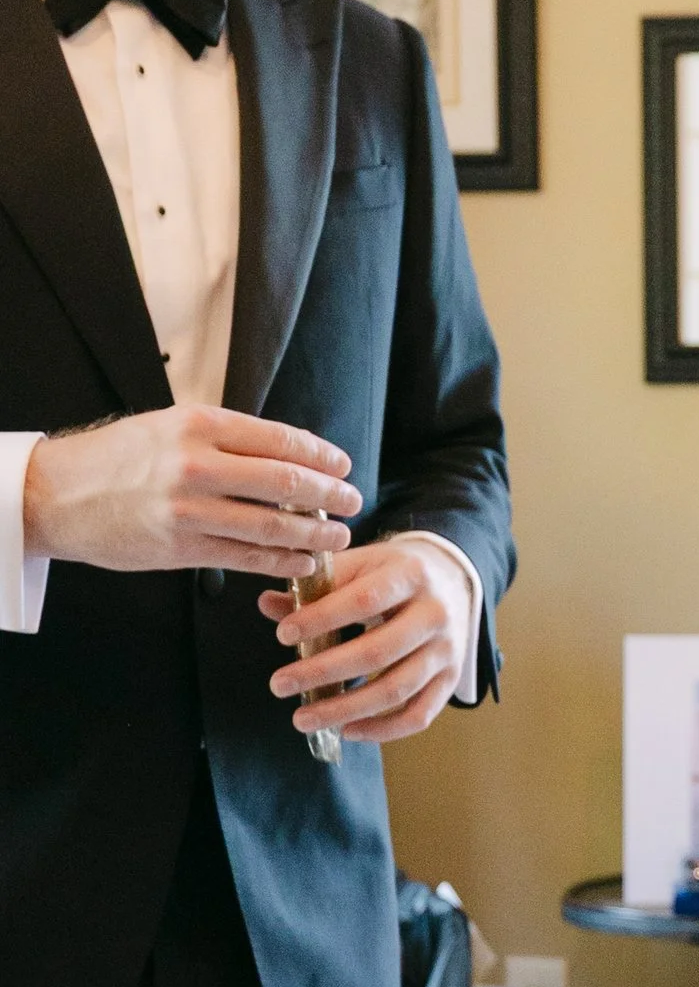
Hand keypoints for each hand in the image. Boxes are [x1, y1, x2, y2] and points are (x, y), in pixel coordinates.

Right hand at [25, 406, 358, 576]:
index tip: (343, 466)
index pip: (280, 440)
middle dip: (329, 495)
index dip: (321, 456)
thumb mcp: (170, 425)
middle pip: (285, 483)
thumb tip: (289, 455)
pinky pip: (246, 558)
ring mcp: (189, 510)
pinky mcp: (181, 549)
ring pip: (272, 527)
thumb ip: (226, 439)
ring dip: (315, 534)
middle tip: (352, 501)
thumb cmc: (120, 458)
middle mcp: (197, 465)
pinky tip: (304, 561)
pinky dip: (282, 562)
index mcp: (200, 425)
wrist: (58, 494)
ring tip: (338, 536)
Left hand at [257, 533, 472, 743]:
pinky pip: (418, 715)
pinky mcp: (450, 680)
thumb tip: (269, 604)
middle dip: (322, 672)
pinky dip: (382, 730)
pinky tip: (347, 731)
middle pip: (377, 652)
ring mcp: (446, 651)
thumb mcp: (362, 565)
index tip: (283, 635)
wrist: (453, 580)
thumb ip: (318, 585)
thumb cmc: (394, 573)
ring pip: (396, 690)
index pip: (364, 600)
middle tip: (279, 684)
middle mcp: (435, 614)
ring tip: (302, 718)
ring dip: (345, 709)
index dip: (322, 619)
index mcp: (411, 575)